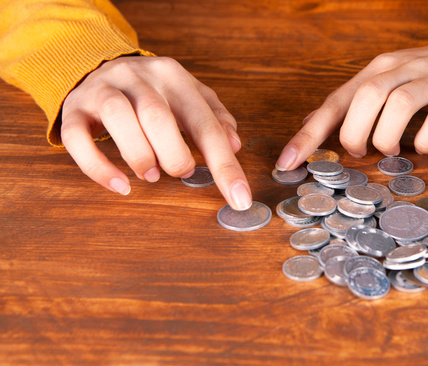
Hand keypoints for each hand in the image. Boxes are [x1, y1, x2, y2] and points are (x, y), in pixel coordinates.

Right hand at [61, 56, 252, 209]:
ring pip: (118, 118)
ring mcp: (102, 89)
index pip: (205, 123)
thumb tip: (235, 144)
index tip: (239, 198)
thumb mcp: (189, 96)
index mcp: (174, 76)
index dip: (225, 164)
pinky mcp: (74, 108)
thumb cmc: (153, 92)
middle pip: (158, 116)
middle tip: (180, 171)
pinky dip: (99, 167)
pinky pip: (78, 137)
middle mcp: (138, 77)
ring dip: (139, 155)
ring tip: (151, 174)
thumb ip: (214, 117)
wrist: (96, 66)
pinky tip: (120, 185)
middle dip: (175, 155)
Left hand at [276, 38, 427, 169]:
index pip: (336, 100)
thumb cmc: (426, 77)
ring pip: (401, 103)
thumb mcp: (385, 82)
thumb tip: (309, 122)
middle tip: (360, 151)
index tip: (288, 162)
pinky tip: (423, 148)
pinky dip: (427, 138)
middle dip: (355, 132)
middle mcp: (401, 69)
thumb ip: (349, 102)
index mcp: (377, 69)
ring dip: (388, 135)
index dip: (310, 134)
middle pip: (367, 96)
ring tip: (390, 150)